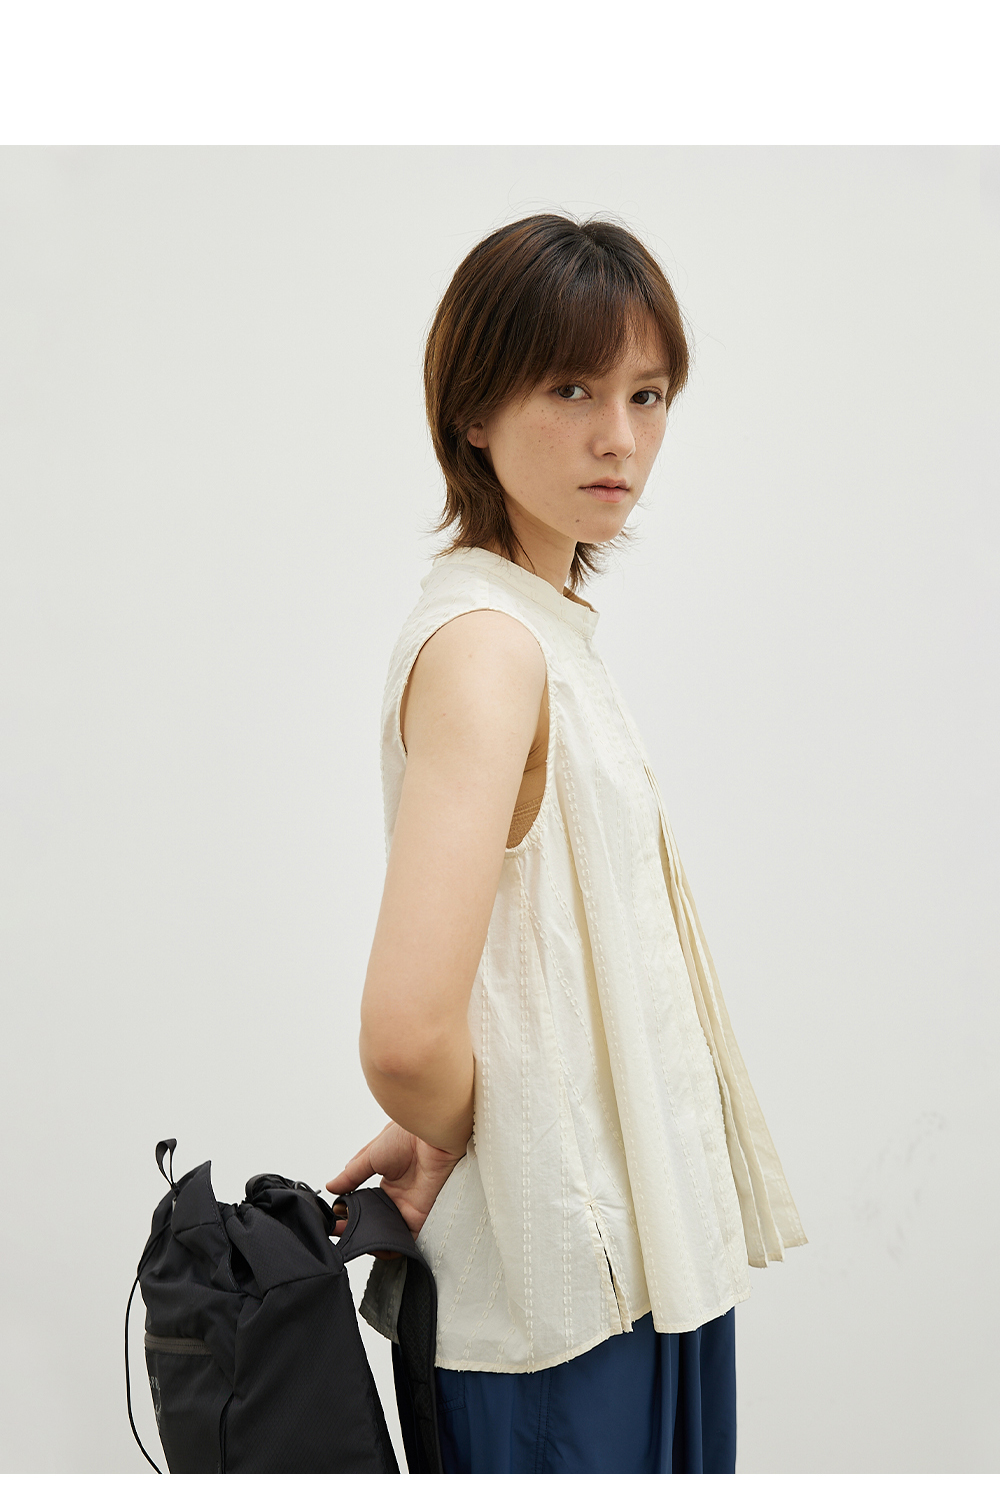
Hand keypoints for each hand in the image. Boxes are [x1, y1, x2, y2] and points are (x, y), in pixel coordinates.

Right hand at [326, 1120, 463, 1242]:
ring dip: (372, 1239)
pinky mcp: (419, 1217)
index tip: (335, 1218)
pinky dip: (391, 1246)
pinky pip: (405, 1239)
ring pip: (388, 1233)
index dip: (350, 1212)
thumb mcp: (370, 1155)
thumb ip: (351, 1175)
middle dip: (358, 1228)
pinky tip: (375, 1244)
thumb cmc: (407, 1135)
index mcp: (387, 1180)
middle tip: (341, 1232)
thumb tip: (332, 1186)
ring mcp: (408, 1207)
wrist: (430, 1135)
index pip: (366, 1204)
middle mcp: (398, 1196)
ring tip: (353, 1238)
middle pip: (376, 1221)